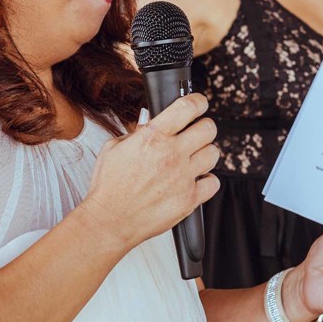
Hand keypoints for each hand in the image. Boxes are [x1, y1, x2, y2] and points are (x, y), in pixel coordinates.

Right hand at [83, 94, 219, 250]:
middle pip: (208, 129)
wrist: (110, 220)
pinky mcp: (189, 199)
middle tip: (197, 133)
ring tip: (194, 158)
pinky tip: (195, 181)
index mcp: (153, 137)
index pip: (188, 107)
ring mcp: (183, 177)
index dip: (198, 101)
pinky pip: (213, 183)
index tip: (199, 103)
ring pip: (213, 153)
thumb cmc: (109, 186)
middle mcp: (171, 154)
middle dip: (204, 127)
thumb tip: (151, 123)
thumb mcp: (114, 148)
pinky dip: (207, 181)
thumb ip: (137, 133)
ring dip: (205, 153)